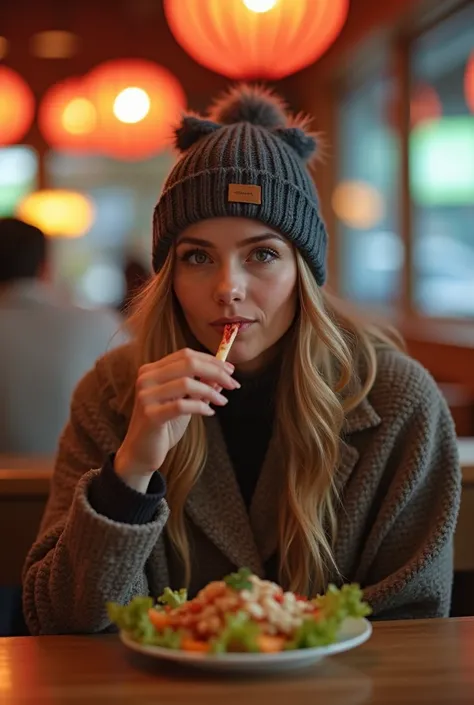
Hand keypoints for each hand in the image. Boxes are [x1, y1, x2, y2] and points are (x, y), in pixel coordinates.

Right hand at [114, 348, 239, 491]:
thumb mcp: (184, 402)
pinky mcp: (150, 414)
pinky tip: (209, 412)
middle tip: (233, 383)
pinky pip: (182, 405)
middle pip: (188, 363)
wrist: (141, 452)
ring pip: (187, 383)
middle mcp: (146, 378)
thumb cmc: (164, 425)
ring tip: (223, 401)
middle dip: (216, 372)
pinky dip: (200, 407)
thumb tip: (221, 376)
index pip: (186, 355)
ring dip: (210, 391)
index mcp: (152, 370)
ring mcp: (146, 396)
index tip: (230, 370)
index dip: (211, 360)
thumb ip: (199, 387)